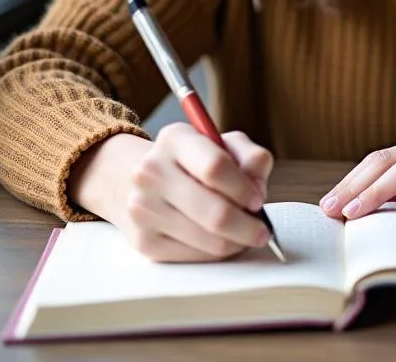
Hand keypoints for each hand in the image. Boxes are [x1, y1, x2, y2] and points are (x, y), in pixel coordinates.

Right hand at [68, 127, 273, 261]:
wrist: (134, 181)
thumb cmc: (193, 162)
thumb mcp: (222, 144)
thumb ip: (250, 156)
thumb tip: (258, 185)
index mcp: (175, 139)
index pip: (216, 167)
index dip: (244, 188)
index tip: (258, 200)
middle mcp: (151, 172)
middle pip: (214, 212)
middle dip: (247, 226)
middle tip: (261, 230)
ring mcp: (143, 208)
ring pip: (207, 240)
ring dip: (235, 242)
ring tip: (244, 235)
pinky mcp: (143, 241)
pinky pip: (193, 257)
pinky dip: (216, 254)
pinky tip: (221, 241)